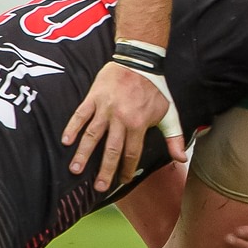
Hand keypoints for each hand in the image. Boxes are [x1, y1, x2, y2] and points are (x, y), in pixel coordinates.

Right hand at [61, 60, 185, 193]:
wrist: (140, 60)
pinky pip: (80, 114)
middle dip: (104, 170)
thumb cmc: (155, 89)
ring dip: (83, 153)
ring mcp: (105, 108)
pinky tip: (66, 141)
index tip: (123, 180)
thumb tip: (181, 160)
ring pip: (92, 135)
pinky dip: (72, 127)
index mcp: (139, 123)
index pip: (132, 153)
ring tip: (75, 169)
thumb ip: (174, 137)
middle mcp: (121, 118)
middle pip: (111, 150)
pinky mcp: (93, 97)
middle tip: (98, 187)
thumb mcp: (169, 113)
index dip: (127, 169)